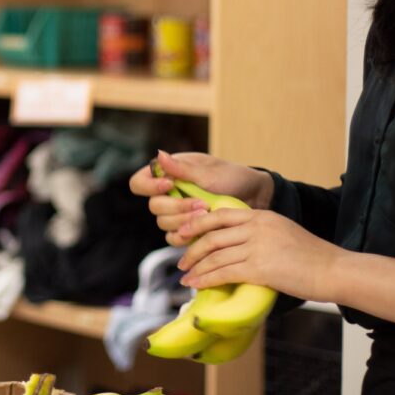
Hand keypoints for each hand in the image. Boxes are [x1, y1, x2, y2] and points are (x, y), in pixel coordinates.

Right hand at [129, 151, 274, 245]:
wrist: (255, 198)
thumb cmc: (232, 178)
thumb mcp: (209, 172)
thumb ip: (182, 169)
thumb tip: (159, 155)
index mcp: (167, 174)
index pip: (139, 183)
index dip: (149, 187)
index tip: (170, 185)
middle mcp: (168, 194)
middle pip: (153, 207)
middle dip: (176, 208)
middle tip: (201, 205)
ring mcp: (177, 214)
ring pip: (164, 225)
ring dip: (184, 222)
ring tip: (207, 215)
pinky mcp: (188, 231)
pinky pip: (175, 239)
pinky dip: (186, 237)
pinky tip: (202, 231)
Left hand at [177, 207, 344, 302]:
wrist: (335, 270)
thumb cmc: (312, 256)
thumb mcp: (283, 231)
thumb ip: (259, 232)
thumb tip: (236, 243)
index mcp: (261, 215)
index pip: (219, 214)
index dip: (197, 224)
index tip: (184, 234)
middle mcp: (256, 227)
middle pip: (211, 235)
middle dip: (191, 249)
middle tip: (181, 261)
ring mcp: (257, 246)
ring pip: (215, 255)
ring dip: (196, 268)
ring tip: (185, 277)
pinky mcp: (260, 268)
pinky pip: (224, 272)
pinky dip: (206, 279)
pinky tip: (197, 285)